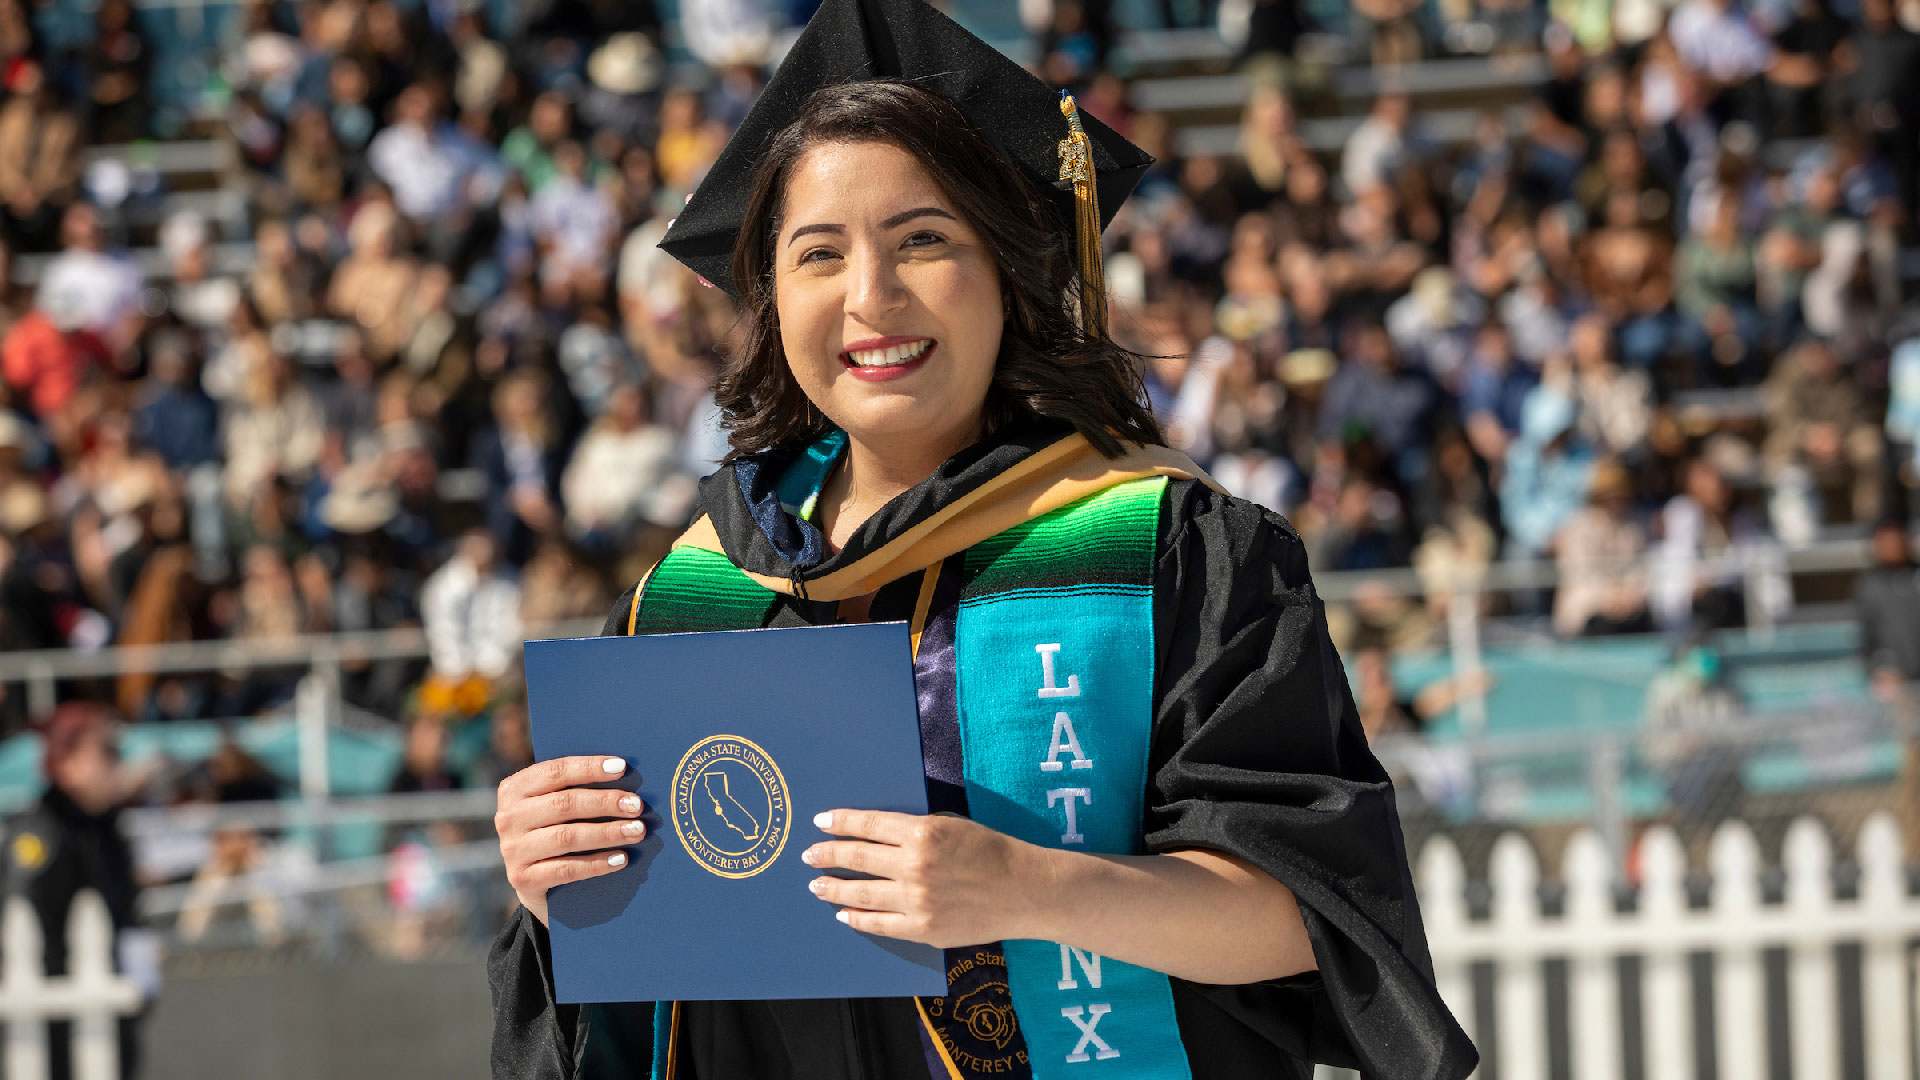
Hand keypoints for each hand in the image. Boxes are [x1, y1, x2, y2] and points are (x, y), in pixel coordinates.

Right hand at [495, 756, 646, 926]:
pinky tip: (621, 858)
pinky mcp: (523, 879)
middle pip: (564, 804)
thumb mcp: (554, 805)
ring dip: (607, 833)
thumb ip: (576, 788)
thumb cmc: (553, 828)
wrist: (532, 879)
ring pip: (567, 837)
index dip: (589, 768)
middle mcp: (508, 817)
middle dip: (605, 802)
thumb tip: (622, 774)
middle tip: (636, 805)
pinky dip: (597, 863)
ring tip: (637, 831)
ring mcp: (513, 850)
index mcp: (514, 789)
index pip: (555, 771)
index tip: (622, 768)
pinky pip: (567, 870)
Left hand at [803, 810, 1036, 947]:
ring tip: (816, 885)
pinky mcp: (923, 929)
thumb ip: (914, 830)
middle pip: (857, 858)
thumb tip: (875, 835)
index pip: (868, 825)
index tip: (820, 822)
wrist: (1024, 890)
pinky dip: (857, 918)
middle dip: (828, 854)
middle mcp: (915, 866)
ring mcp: (917, 901)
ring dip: (834, 888)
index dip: (840, 823)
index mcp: (923, 832)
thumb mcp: (952, 825)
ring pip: (861, 894)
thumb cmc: (991, 851)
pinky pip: (879, 924)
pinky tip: (844, 913)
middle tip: (809, 855)